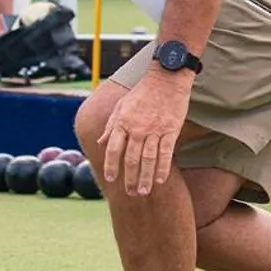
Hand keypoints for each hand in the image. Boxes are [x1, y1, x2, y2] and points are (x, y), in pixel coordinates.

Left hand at [99, 71, 192, 196]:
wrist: (166, 78)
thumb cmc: (142, 92)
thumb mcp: (121, 105)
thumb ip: (111, 125)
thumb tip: (100, 142)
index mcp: (122, 122)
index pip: (113, 149)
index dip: (111, 165)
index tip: (111, 179)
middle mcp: (137, 128)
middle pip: (131, 159)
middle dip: (129, 178)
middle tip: (130, 193)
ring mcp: (154, 130)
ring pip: (148, 159)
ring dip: (145, 178)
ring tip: (143, 192)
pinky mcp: (170, 130)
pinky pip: (166, 153)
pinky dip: (163, 168)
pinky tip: (161, 180)